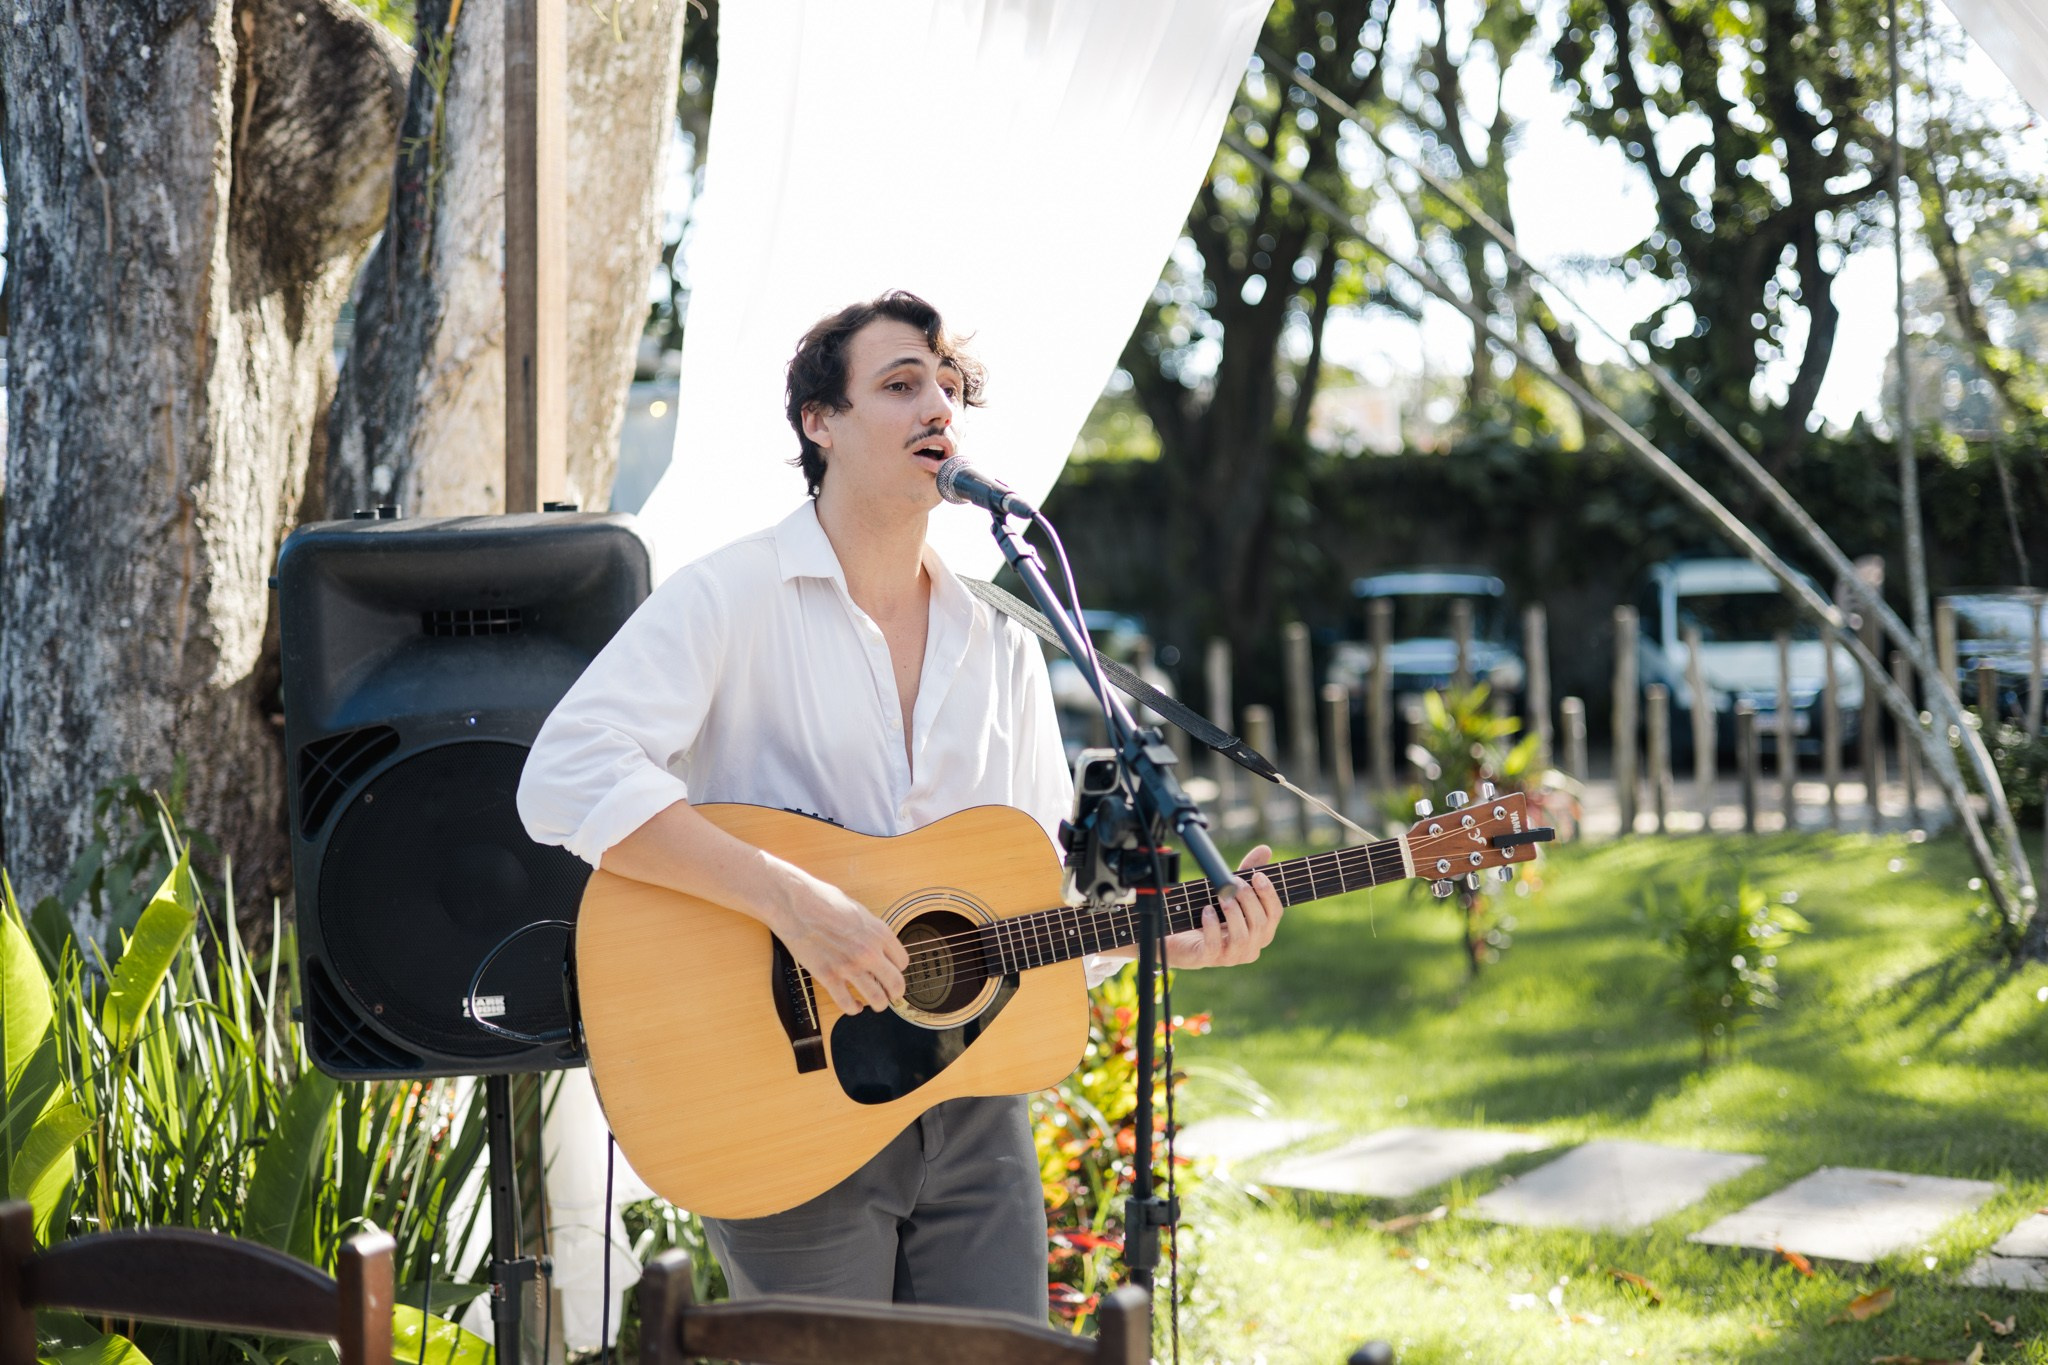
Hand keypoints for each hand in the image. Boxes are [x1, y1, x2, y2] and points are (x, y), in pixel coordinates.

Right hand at [775, 876, 907, 1015]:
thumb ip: (871, 930)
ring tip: (875, 1003)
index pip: (902, 962)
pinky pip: (847, 1004)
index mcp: (879, 932)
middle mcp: (869, 952)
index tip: (892, 970)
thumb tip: (878, 944)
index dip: (898, 968)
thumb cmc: (822, 900)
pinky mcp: (828, 977)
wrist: (794, 904)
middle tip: (891, 994)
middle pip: (895, 984)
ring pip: (876, 999)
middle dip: (895, 992)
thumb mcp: (857, 910)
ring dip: (878, 1004)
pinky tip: (854, 1005)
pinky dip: (854, 1009)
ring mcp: (849, 966)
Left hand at [1164, 845, 1283, 969]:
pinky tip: (1206, 911)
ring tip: (1222, 895)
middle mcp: (1250, 947)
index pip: (1275, 914)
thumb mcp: (1230, 891)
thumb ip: (1247, 872)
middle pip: (1260, 924)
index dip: (1269, 895)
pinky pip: (1215, 945)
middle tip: (1234, 882)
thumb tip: (1265, 850)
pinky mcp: (1209, 958)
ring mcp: (1231, 956)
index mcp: (1261, 931)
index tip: (1257, 876)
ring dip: (1233, 912)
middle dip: (1248, 899)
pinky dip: (1212, 925)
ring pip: (1242, 937)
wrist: (1178, 936)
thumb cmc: (1210, 913)